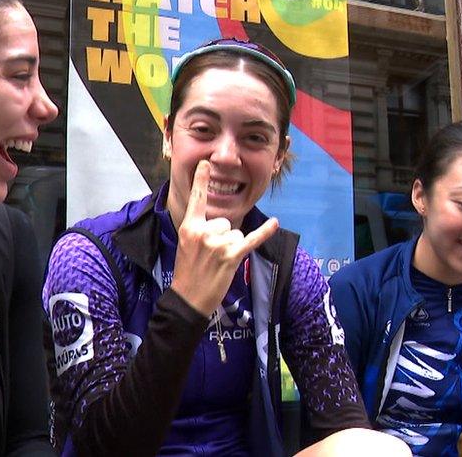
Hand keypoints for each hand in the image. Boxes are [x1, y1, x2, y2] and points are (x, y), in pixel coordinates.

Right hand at [170, 160, 278, 316]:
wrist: (188, 298)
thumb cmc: (187, 272)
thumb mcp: (186, 245)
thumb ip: (199, 229)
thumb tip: (220, 222)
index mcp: (190, 227)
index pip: (197, 200)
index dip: (201, 180)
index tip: (205, 163)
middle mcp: (204, 232)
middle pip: (224, 221)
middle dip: (222, 237)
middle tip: (209, 256)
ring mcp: (219, 244)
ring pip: (236, 232)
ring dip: (231, 247)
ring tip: (217, 262)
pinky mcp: (233, 256)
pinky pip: (252, 239)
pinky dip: (264, 232)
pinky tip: (275, 223)